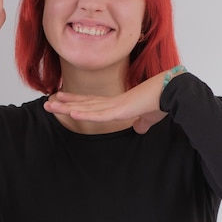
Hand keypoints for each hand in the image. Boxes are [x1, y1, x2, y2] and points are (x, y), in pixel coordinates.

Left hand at [44, 72, 171, 133]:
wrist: (172, 92)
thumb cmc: (163, 102)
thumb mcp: (149, 117)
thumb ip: (142, 123)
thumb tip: (139, 128)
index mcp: (118, 103)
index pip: (92, 103)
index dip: (76, 101)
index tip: (62, 99)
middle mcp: (113, 102)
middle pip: (84, 103)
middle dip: (65, 103)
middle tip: (48, 102)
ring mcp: (115, 105)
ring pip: (86, 107)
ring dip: (67, 107)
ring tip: (49, 105)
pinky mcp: (120, 110)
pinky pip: (98, 114)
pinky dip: (85, 114)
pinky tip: (71, 114)